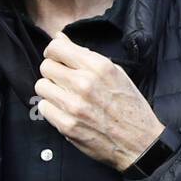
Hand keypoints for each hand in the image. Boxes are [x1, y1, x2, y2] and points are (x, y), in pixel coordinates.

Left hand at [34, 31, 164, 170]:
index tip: (57, 58)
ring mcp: (74, 105)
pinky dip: (51, 108)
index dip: (53, 52)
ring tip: (65, 96)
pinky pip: (43, 107)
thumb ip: (85, 55)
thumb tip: (59, 38)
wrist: (139, 142)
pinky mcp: (66, 125)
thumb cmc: (129, 106)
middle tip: (63, 80)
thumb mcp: (115, 73)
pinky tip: (65, 110)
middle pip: (46, 66)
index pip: (57, 48)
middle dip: (52, 72)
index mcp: (98, 67)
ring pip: (41, 86)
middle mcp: (85, 83)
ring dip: (50, 90)